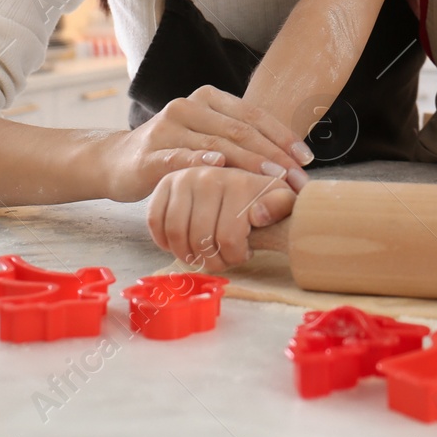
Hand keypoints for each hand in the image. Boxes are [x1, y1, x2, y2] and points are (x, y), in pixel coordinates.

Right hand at [98, 84, 312, 202]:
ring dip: (249, 164)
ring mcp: (167, 128)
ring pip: (216, 145)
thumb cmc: (174, 151)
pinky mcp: (150, 152)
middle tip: (296, 177)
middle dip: (274, 155)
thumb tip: (292, 158)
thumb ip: (240, 140)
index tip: (306, 160)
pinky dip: (200, 161)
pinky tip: (220, 168)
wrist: (117, 162)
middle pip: (240, 131)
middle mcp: (188, 106)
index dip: (283, 137)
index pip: (254, 116)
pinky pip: (179, 156)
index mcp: (208, 98)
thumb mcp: (208, 138)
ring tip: (274, 179)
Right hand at [147, 166, 296, 272]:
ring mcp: (184, 178)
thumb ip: (279, 208)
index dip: (235, 257)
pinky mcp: (165, 183)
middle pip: (201, 239)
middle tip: (221, 261)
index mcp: (239, 182)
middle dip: (212, 261)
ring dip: (188, 255)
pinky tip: (181, 246)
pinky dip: (164, 240)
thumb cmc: (261, 197)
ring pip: (177, 232)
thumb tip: (256, 216)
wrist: (240, 175)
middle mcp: (209, 176)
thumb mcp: (281, 200)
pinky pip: (156, 220)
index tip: (244, 254)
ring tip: (202, 256)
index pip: (229, 238)